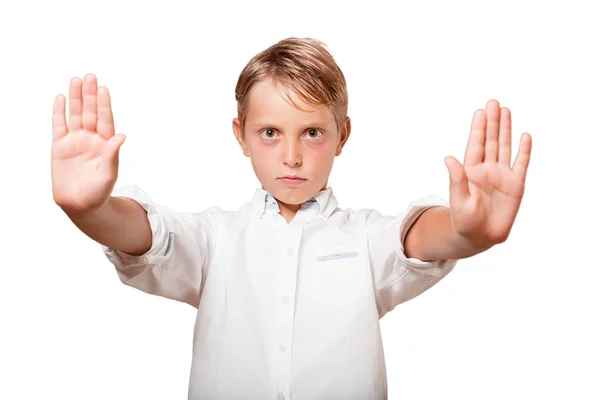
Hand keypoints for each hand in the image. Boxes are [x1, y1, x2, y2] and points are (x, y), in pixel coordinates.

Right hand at [51, 73, 125, 214]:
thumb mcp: (108, 175)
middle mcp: (91, 139)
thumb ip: (113, 155)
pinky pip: (59, 126)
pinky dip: (59, 112)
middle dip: (89, 95)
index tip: (103, 89)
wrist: (80, 205)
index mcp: (105, 144)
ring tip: (76, 80)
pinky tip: (60, 98)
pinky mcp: (59, 147)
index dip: (103, 104)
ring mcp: (75, 141)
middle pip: (90, 112)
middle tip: (90, 76)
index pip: (105, 120)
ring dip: (75, 98)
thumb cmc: (98, 193)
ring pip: (75, 115)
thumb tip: (122, 136)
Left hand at [444, 99, 531, 248]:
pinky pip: (521, 164)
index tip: (480, 112)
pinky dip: (524, 150)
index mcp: (470, 171)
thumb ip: (456, 179)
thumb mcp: (458, 200)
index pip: (475, 145)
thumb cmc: (464, 221)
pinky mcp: (516, 185)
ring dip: (506, 130)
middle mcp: (486, 169)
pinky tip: (525, 135)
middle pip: (491, 141)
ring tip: (506, 111)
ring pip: (505, 147)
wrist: (480, 237)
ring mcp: (502, 176)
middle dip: (492, 122)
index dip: (478, 129)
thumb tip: (449, 158)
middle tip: (494, 103)